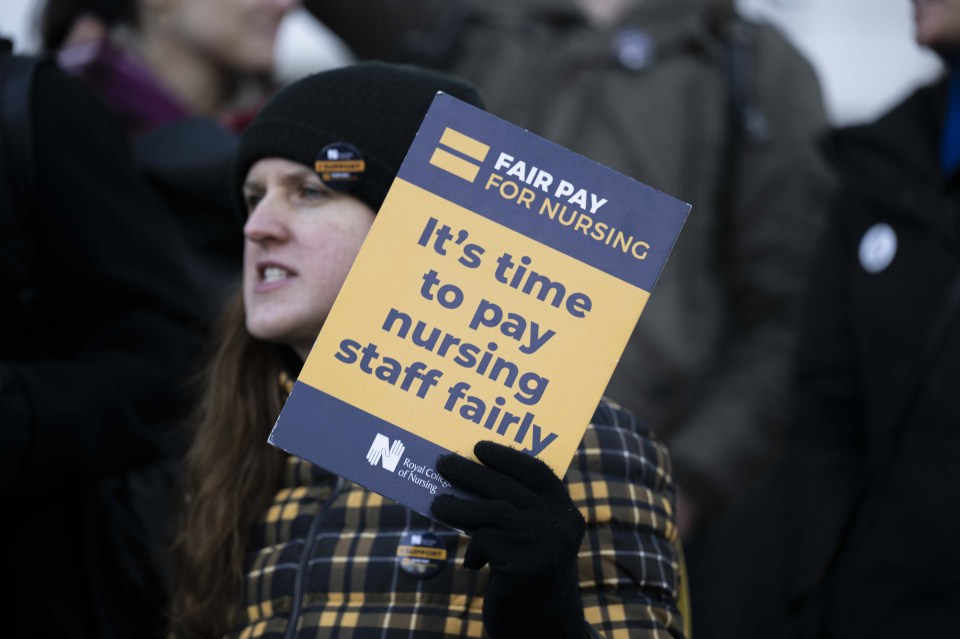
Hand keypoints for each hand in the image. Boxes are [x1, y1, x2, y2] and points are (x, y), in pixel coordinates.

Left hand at [431, 441, 588, 638]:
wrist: (545, 630)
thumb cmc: (531, 580)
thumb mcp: (530, 541)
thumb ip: (516, 513)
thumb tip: (467, 479)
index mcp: (565, 511)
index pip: (536, 471)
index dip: (507, 456)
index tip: (479, 447)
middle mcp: (558, 522)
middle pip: (505, 485)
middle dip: (469, 471)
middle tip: (442, 462)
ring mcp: (543, 541)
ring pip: (490, 510)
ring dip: (457, 505)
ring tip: (437, 504)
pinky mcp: (525, 562)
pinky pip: (485, 542)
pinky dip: (474, 550)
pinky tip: (474, 564)